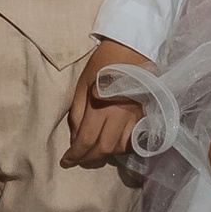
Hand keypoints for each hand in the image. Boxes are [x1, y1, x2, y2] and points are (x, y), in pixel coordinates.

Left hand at [63, 37, 148, 170]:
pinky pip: (134, 139)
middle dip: (89, 158)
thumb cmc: (102, 64)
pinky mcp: (145, 115)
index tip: (65, 162)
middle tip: (78, 160)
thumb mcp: (81, 85)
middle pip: (104, 148)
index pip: (86, 139)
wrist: (130, 49)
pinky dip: (122, 147)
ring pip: (120, 147)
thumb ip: (77, 114)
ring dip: (106, 154)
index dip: (75, 155)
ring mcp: (135, 116)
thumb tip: (76, 139)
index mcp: (100, 105)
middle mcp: (120, 115)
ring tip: (95, 151)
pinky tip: (114, 144)